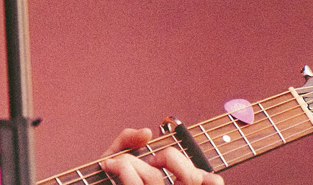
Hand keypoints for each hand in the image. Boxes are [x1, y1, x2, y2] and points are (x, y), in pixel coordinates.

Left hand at [100, 128, 224, 184]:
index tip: (166, 161)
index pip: (212, 182)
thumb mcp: (114, 156)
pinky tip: (109, 165)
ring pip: (154, 178)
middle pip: (189, 177)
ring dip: (131, 162)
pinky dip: (122, 167)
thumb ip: (128, 141)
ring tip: (116, 163)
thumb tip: (147, 132)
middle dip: (168, 157)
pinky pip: (134, 182)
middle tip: (149, 159)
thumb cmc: (101, 177)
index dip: (198, 170)